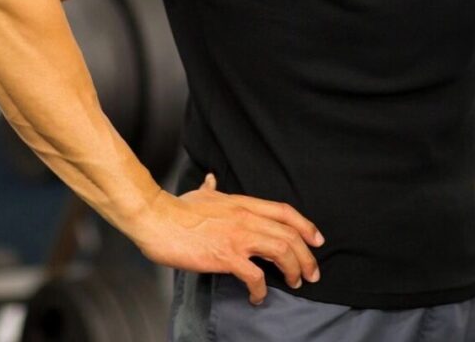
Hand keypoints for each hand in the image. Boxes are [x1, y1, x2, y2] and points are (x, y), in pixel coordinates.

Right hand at [127, 174, 323, 303]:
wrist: (157, 219)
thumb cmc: (177, 209)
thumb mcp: (200, 194)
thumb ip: (211, 189)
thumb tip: (212, 179)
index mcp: (244, 204)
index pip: (285, 212)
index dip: (306, 226)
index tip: (317, 240)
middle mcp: (247, 219)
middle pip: (290, 235)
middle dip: (306, 257)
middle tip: (311, 274)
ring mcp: (237, 237)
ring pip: (281, 251)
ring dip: (293, 270)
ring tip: (294, 283)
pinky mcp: (225, 256)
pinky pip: (254, 275)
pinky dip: (261, 289)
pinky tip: (258, 296)